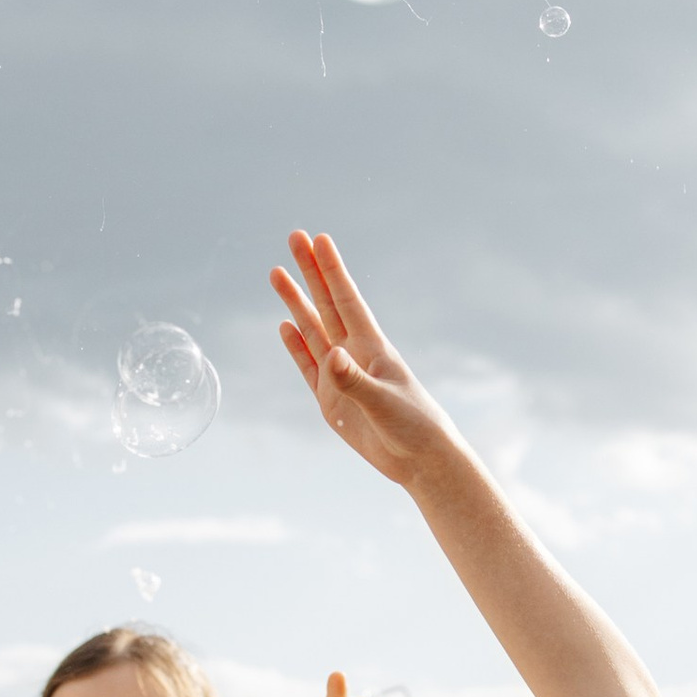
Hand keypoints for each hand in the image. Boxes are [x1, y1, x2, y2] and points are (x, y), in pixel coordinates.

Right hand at [271, 231, 464, 488]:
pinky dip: (296, 345)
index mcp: (372, 347)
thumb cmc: (413, 427)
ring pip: (312, 329)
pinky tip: (285, 325)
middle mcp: (353, 354)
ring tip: (277, 273)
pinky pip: (308, 366)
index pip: (346, 299)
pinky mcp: (330, 400)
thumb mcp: (384, 404)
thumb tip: (331, 356)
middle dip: (310, 271)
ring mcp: (340, 375)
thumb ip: (355, 381)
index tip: (319, 239)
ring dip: (296, 302)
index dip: (332, 268)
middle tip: (295, 236)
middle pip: (325, 304)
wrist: (419, 461)